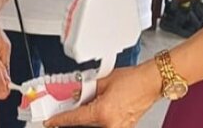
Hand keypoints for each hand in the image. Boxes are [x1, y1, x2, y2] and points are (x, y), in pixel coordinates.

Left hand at [44, 65, 162, 126]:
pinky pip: (104, 125)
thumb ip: (84, 90)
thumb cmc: (133, 80)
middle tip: (63, 114)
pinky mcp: (124, 127)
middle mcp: (111, 124)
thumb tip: (72, 95)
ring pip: (93, 126)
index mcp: (102, 113)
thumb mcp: (102, 81)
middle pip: (83, 124)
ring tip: (83, 107)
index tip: (49, 122)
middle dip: (72, 119)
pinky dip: (96, 119)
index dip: (58, 120)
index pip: (73, 119)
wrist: (152, 82)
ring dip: (85, 118)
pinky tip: (94, 110)